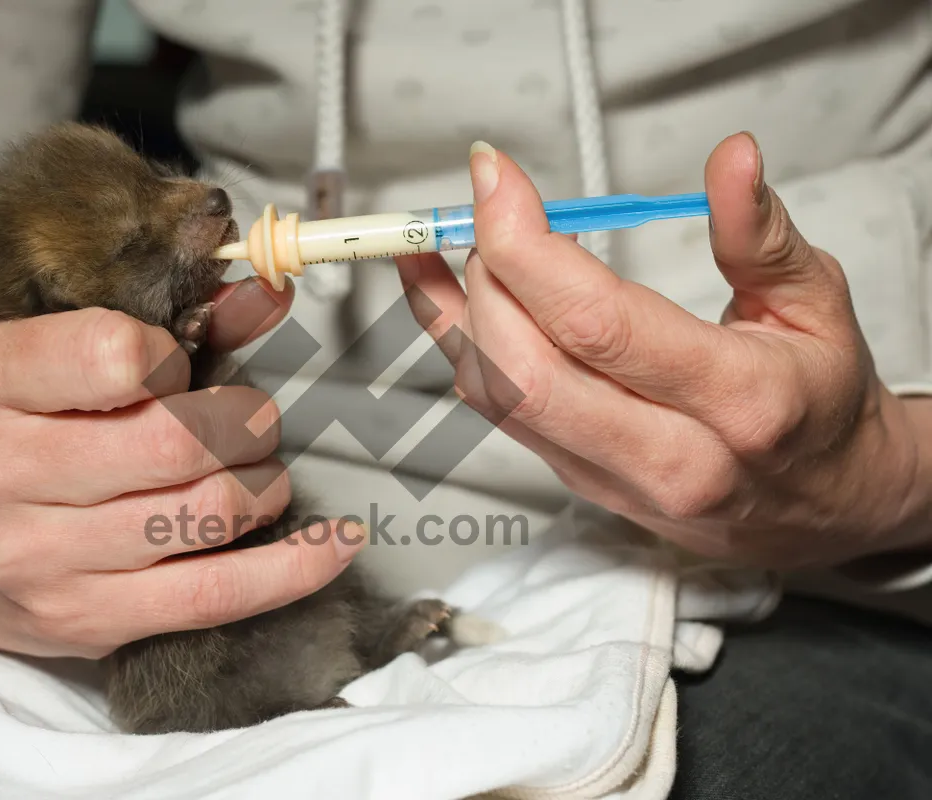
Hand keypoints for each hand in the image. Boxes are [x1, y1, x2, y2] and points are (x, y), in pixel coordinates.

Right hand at [0, 277, 365, 657]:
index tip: (176, 366)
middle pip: (174, 443)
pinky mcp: (83, 620)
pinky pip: (216, 596)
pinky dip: (293, 567)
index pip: (113, 353)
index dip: (172, 355)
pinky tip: (334, 543)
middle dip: (244, 425)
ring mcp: (34, 558)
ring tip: (258, 474)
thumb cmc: (20, 431)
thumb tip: (272, 292)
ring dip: (262, 486)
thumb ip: (169, 318)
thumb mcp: (59, 355)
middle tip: (251, 421)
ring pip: (204, 515)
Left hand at [395, 133, 931, 569]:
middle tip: (486, 206)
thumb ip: (762, 234)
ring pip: (497, 395)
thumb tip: (731, 161)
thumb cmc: (820, 401)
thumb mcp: (817, 303)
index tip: (493, 178)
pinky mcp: (578, 482)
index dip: (525, 243)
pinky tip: (447, 290)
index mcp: (738, 402)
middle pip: (525, 368)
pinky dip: (460, 344)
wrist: (822, 507)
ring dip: (455, 308)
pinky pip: (496, 411)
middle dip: (482, 273)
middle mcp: (668, 457)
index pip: (597, 322)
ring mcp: (613, 480)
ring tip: (450, 237)